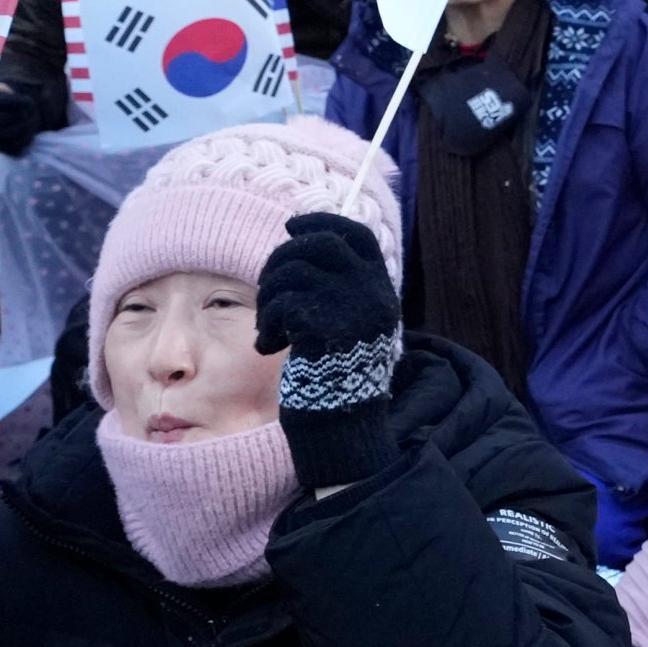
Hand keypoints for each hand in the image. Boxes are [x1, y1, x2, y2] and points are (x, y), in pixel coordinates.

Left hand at [254, 212, 402, 490]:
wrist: (341, 422)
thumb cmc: (336, 375)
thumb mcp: (349, 323)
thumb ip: (337, 288)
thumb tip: (301, 243)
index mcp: (380, 291)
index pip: (356, 236)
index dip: (323, 223)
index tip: (292, 228)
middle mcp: (371, 294)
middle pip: (318, 245)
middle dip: (281, 261)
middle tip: (268, 289)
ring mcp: (350, 309)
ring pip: (292, 272)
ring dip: (268, 297)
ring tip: (269, 326)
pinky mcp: (324, 327)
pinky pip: (281, 303)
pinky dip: (267, 324)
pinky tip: (269, 345)